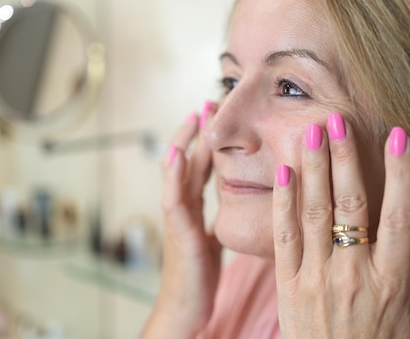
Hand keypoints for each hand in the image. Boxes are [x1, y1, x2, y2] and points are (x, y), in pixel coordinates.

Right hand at [143, 102, 221, 338]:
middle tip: (209, 100)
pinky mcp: (179, 232)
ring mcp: (177, 217)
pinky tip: (177, 153)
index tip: (218, 113)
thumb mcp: (212, 237)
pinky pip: (173, 198)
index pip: (200, 165)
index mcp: (192, 206)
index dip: (208, 139)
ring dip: (184, 142)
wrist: (185, 307)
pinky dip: (172, 174)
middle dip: (198, 131)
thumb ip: (219, 217)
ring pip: (176, 171)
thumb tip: (237, 202)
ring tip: (194, 115)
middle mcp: (182, 206)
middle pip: (188, 159)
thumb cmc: (198, 274)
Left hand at [273, 115, 409, 338]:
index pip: (398, 216)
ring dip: (313, 169)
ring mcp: (317, 277)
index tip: (398, 136)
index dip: (399, 174)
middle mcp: (353, 272)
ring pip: (313, 213)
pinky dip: (283, 202)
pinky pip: (284, 237)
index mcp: (391, 279)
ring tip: (310, 133)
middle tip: (338, 120)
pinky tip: (284, 172)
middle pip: (350, 206)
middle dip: (344, 159)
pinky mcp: (288, 284)